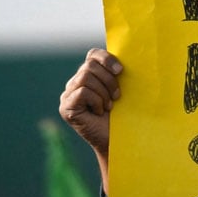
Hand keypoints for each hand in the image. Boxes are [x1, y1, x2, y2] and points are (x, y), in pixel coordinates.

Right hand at [59, 48, 121, 193]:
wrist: (118, 143)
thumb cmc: (122, 118)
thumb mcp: (121, 91)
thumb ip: (117, 74)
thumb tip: (132, 53)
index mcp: (88, 77)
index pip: (92, 55)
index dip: (106, 59)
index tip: (121, 71)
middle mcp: (74, 84)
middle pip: (89, 66)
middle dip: (108, 80)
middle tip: (117, 97)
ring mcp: (67, 96)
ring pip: (86, 77)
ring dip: (103, 92)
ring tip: (108, 106)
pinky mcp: (65, 107)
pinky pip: (82, 92)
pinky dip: (96, 101)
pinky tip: (99, 112)